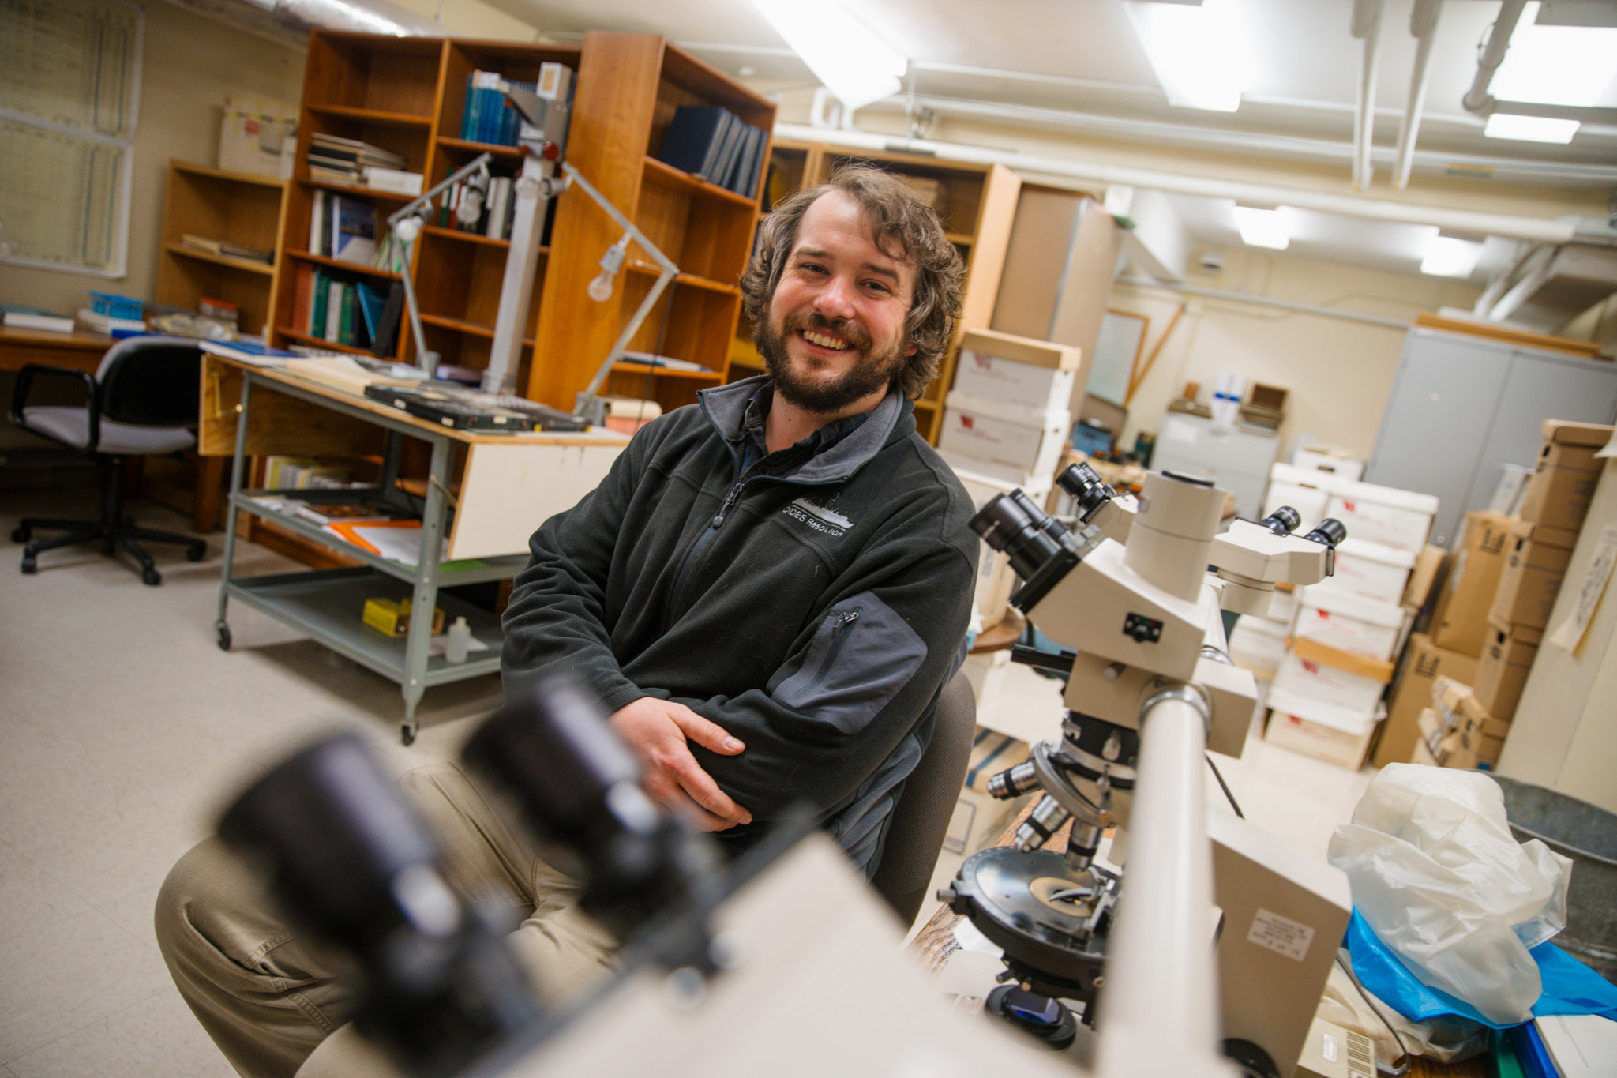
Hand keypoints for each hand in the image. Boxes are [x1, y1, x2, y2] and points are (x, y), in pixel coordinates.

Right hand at [609, 697, 751, 830]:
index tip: (744, 815)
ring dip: (701, 825)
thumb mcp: (681, 715)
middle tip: (734, 820)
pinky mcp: (637, 797)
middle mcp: (659, 783)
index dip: (729, 810)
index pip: (708, 796)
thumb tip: (737, 747)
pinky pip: (661, 818)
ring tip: (718, 819)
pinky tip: (691, 815)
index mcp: (675, 762)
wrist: (611, 715)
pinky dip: (680, 821)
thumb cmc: (645, 715)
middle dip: (719, 824)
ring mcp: (646, 793)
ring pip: (677, 823)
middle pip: (694, 819)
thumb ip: (710, 732)